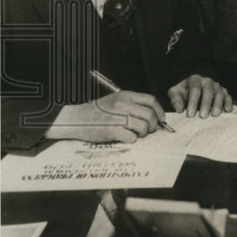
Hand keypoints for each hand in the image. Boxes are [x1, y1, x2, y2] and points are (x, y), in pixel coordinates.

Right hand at [49, 92, 165, 142]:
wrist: (76, 119)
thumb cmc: (96, 112)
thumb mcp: (115, 101)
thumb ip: (132, 105)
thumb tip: (152, 115)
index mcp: (125, 95)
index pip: (150, 100)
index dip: (159, 111)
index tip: (161, 119)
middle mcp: (122, 104)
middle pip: (149, 115)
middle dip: (153, 126)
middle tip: (149, 131)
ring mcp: (117, 117)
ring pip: (143, 127)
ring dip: (142, 134)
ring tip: (136, 134)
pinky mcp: (112, 130)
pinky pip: (132, 137)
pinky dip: (131, 140)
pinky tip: (125, 138)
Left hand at [168, 74, 232, 117]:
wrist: (192, 88)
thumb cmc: (184, 92)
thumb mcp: (175, 92)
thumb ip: (175, 99)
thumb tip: (179, 109)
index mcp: (195, 80)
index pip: (195, 89)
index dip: (193, 102)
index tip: (190, 114)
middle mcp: (207, 81)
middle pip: (208, 91)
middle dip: (206, 104)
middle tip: (203, 116)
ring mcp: (216, 86)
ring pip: (219, 94)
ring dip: (217, 104)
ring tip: (214, 115)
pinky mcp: (224, 92)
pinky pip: (227, 96)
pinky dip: (228, 103)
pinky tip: (227, 110)